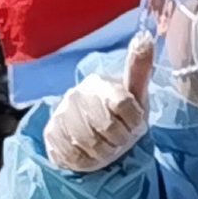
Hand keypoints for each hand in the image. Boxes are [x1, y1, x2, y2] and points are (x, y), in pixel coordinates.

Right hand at [45, 37, 153, 173]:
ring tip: (107, 147)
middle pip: (109, 128)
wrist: (89, 132)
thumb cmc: (119, 113)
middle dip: (121, 140)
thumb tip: (145, 36)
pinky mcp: (52, 135)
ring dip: (106, 153)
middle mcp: (77, 96)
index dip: (134, 122)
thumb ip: (139, 68)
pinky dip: (89, 161)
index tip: (134, 124)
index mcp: (100, 85)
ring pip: (91, 144)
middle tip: (121, 139)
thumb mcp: (135, 93)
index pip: (124, 105)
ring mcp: (62, 115)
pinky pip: (75, 156)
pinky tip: (91, 153)